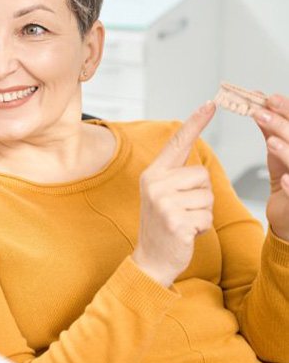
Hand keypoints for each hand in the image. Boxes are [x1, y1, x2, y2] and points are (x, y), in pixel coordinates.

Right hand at [132, 102, 215, 287]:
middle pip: (202, 174)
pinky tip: (185, 233)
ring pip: (208, 197)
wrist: (151, 258)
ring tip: (183, 221)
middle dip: (202, 195)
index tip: (210, 104)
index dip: (195, 123)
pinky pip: (207, 217)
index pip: (177, 143)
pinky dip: (202, 228)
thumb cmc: (162, 224)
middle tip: (183, 210)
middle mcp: (155, 184)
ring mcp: (163, 202)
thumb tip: (196, 164)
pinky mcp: (175, 220)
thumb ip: (175, 176)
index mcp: (153, 174)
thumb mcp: (162, 195)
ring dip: (203, 213)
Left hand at [254, 94, 288, 240]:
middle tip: (260, 113)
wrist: (287, 216)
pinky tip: (284, 180)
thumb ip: (271, 129)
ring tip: (271, 142)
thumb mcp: (277, 151)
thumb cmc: (286, 180)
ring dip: (288, 151)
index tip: (268, 98)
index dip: (287, 110)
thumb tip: (258, 101)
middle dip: (283, 124)